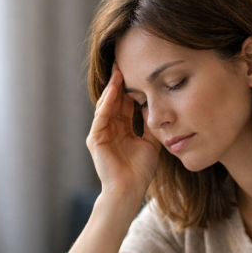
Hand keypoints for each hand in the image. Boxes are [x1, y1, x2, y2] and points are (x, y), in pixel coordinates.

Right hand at [87, 63, 161, 198]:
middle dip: (120, 82)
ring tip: (119, 70)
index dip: (131, 88)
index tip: (139, 71)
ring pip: (106, 104)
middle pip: (115, 100)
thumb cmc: (140, 171)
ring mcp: (101, 133)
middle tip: (125, 61)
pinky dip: (107, 102)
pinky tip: (114, 89)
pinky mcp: (95, 139)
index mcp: (122, 130)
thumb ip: (151, 124)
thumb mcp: (151, 142)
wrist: (129, 191)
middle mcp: (110, 129)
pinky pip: (101, 116)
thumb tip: (156, 105)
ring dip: (112, 88)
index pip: (126, 103)